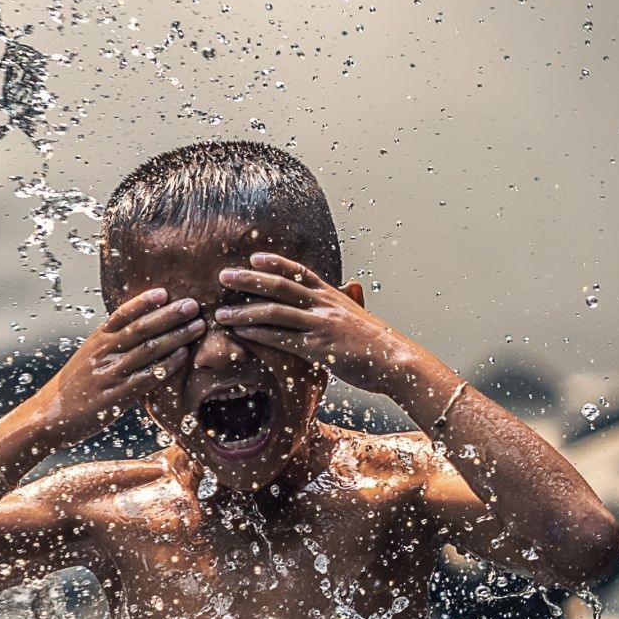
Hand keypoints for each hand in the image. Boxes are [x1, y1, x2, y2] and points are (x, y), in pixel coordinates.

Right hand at [8, 286, 209, 451]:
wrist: (47, 417)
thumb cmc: (73, 388)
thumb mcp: (88, 358)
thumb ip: (110, 344)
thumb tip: (138, 330)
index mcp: (96, 341)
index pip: (121, 314)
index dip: (143, 302)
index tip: (164, 291)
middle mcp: (103, 353)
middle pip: (141, 328)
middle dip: (169, 315)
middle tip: (193, 304)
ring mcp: (109, 374)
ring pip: (148, 349)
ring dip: (176, 336)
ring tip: (197, 326)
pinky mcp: (115, 396)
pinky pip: (146, 377)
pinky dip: (166, 365)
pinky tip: (183, 357)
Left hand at [205, 253, 443, 411]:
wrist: (397, 361)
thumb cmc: (378, 344)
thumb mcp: (359, 317)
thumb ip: (346, 304)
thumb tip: (346, 291)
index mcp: (333, 296)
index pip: (300, 272)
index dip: (275, 263)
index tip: (254, 257)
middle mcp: (324, 305)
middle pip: (280, 285)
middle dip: (249, 280)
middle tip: (224, 276)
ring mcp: (321, 324)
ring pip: (275, 312)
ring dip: (244, 311)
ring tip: (221, 314)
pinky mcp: (318, 347)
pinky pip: (282, 338)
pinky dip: (258, 335)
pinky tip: (241, 334)